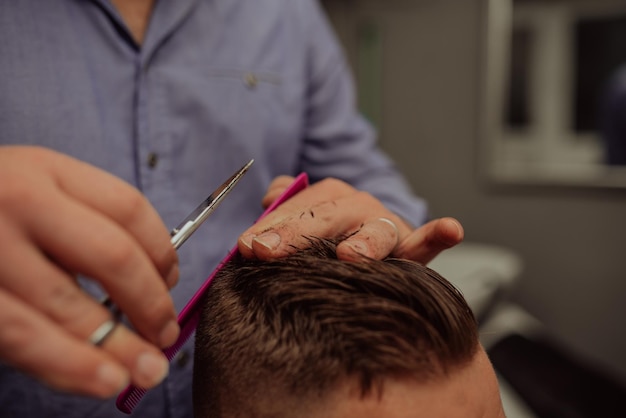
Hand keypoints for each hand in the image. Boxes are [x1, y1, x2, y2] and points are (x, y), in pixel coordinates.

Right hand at [0, 146, 179, 396]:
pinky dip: (70, 366)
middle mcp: (18, 201)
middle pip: (112, 257)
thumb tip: (156, 282)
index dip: (163, 252)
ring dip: (119, 347)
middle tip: (167, 332)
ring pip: (69, 307)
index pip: (129, 208)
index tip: (172, 281)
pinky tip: (102, 380)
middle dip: (151, 303)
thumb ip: (86, 223)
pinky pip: (24, 337)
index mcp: (46, 169)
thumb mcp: (35, 190)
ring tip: (149, 370)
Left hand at [238, 176, 463, 262]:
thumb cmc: (329, 241)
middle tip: (269, 251)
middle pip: (328, 214)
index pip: (296, 207)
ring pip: (374, 229)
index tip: (247, 246)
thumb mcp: (303, 223)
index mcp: (327, 198)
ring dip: (364, 241)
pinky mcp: (412, 248)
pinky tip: (450, 230)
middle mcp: (357, 206)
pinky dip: (438, 234)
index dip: (271, 225)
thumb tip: (269, 194)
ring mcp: (385, 225)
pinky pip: (427, 241)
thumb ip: (283, 210)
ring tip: (350, 256)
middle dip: (298, 232)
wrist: (371, 249)